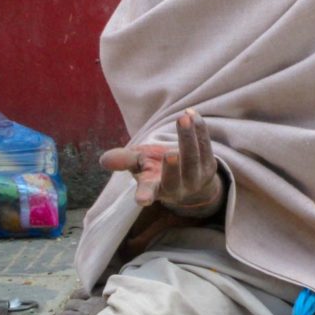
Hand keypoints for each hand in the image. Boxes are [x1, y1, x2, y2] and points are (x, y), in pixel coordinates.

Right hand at [100, 108, 223, 213]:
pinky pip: (205, 146)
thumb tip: (104, 160)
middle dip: (172, 167)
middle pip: (175, 179)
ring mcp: (195, 178)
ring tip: (182, 118)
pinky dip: (199, 129)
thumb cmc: (156, 168)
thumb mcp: (138, 163)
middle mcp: (176, 188)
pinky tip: (191, 113)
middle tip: (169, 153)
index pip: (148, 193)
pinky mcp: (209, 166)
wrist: (186, 175)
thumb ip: (124, 160)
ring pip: (193, 160)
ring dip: (188, 138)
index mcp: (154, 188)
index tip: (142, 200)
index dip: (144, 195)